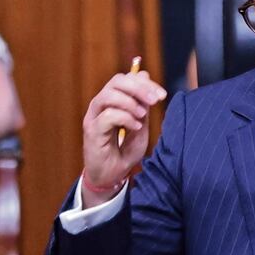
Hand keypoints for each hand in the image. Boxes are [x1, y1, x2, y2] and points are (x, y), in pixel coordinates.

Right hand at [82, 69, 165, 206]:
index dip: (145, 83)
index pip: (126, 79)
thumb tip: (145, 77)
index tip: (161, 95)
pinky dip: (125, 118)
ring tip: (143, 115)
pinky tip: (135, 127)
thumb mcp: (140, 125)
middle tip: (154, 100)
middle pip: (117, 81)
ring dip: (131, 102)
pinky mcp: (92, 131)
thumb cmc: (124, 152)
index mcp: (112, 100)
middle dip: (139, 88)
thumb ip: (143, 105)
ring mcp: (94, 116)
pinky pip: (107, 115)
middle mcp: (101, 105)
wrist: (111, 177)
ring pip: (109, 94)